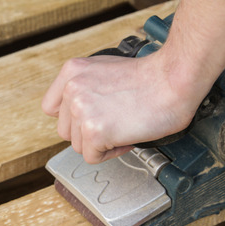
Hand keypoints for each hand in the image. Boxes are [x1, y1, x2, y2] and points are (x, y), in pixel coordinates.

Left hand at [41, 53, 195, 163]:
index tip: (90, 117)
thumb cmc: (149, 77)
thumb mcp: (104, 68)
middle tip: (114, 121)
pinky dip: (111, 152)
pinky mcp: (94, 131)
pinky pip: (93, 157)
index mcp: (72, 71)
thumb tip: (77, 109)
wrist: (173, 81)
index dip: (71, 118)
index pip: (51, 108)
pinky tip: (126, 135)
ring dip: (101, 142)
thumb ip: (84, 86)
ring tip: (123, 126)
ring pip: (78, 146)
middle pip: (65, 130)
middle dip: (89, 132)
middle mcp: (72, 89)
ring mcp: (81, 110)